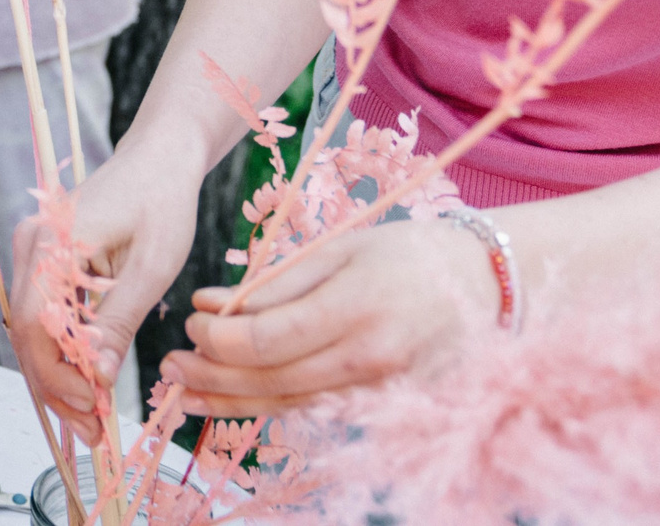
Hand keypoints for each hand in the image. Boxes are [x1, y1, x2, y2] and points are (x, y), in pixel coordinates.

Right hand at [8, 134, 202, 439]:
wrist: (159, 157)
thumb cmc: (162, 201)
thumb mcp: (152, 266)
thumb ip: (119, 320)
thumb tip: (98, 377)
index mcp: (50, 242)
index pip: (35, 323)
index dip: (58, 372)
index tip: (94, 406)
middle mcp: (28, 246)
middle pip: (27, 334)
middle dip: (58, 387)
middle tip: (94, 433)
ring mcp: (31, 254)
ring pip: (33, 332)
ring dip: (59, 376)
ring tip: (92, 420)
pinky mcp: (44, 262)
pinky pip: (45, 317)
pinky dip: (64, 353)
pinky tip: (87, 384)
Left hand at [160, 216, 500, 416]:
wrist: (489, 284)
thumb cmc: (408, 254)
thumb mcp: (339, 251)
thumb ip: (274, 285)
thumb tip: (209, 305)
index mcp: (355, 310)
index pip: (266, 341)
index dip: (218, 339)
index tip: (192, 323)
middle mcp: (369, 358)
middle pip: (272, 380)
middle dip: (213, 376)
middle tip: (170, 367)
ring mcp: (380, 388)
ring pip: (291, 403)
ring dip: (232, 402)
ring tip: (185, 394)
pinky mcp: (385, 403)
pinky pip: (317, 406)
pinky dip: (271, 405)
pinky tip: (234, 402)